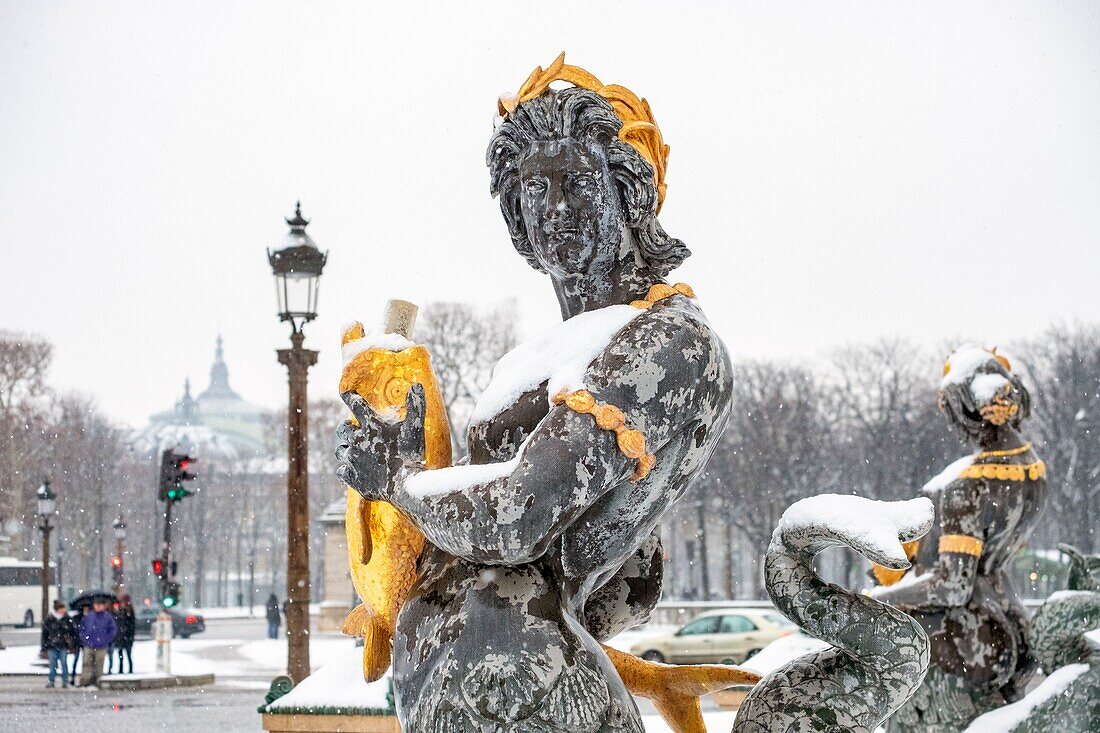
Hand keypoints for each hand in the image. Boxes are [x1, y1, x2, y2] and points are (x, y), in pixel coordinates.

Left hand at [335, 383, 426, 499]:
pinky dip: (348, 470)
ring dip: (347, 449)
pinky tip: (357, 470)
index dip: (349, 396)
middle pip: (341, 429)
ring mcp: (353, 460)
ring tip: (356, 452)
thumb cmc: (411, 454)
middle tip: (353, 429)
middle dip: (346, 427)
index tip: (346, 392)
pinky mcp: (352, 478)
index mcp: (371, 425)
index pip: (355, 403)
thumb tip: (417, 385)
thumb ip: (416, 405)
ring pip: (340, 450)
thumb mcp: (415, 427)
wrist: (406, 486)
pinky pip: (342, 471)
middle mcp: (357, 440)